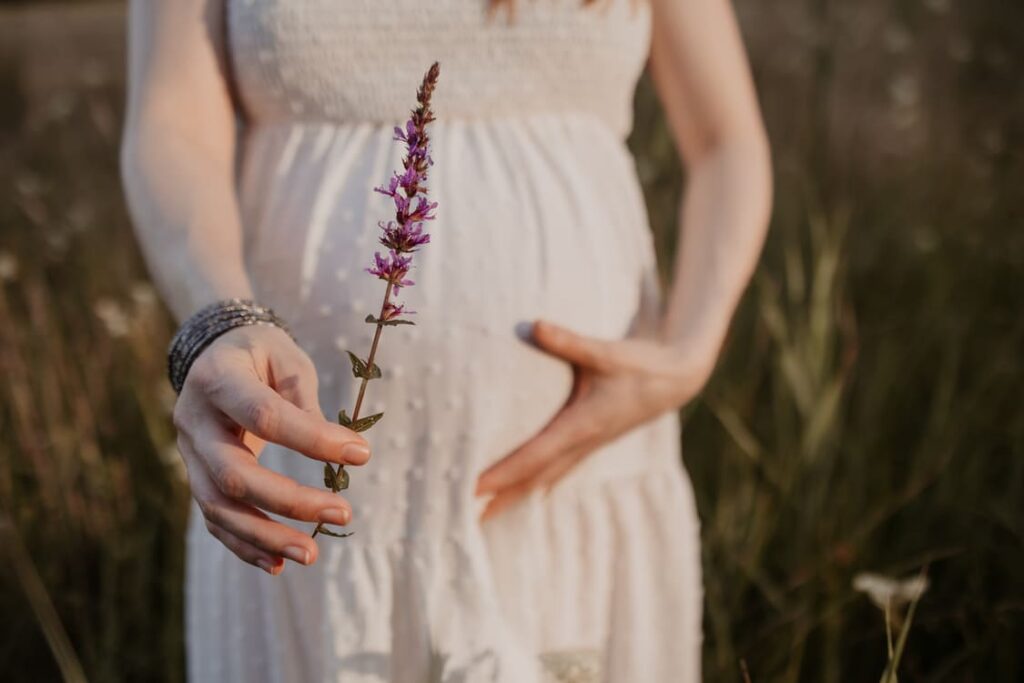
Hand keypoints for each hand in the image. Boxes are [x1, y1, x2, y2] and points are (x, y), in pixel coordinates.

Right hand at [172, 325, 370, 574]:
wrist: (213, 354)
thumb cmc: (261, 355)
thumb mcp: (287, 360)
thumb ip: (305, 401)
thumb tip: (343, 449)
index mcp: (217, 379)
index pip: (264, 416)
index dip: (312, 439)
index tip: (361, 453)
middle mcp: (193, 421)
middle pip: (233, 473)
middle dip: (289, 501)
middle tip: (342, 513)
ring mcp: (188, 454)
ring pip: (218, 507)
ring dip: (265, 536)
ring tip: (309, 554)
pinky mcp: (196, 477)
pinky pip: (214, 519)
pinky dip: (245, 545)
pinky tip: (278, 564)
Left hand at [474, 319, 714, 520]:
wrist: (676, 378)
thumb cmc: (640, 364)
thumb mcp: (604, 351)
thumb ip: (567, 341)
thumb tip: (534, 325)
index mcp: (582, 425)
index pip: (533, 456)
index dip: (502, 474)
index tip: (474, 489)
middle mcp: (583, 443)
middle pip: (533, 480)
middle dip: (499, 500)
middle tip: (465, 519)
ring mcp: (588, 447)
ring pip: (544, 480)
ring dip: (514, 497)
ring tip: (484, 515)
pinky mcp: (591, 442)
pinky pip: (556, 472)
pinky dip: (533, 484)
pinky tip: (521, 492)